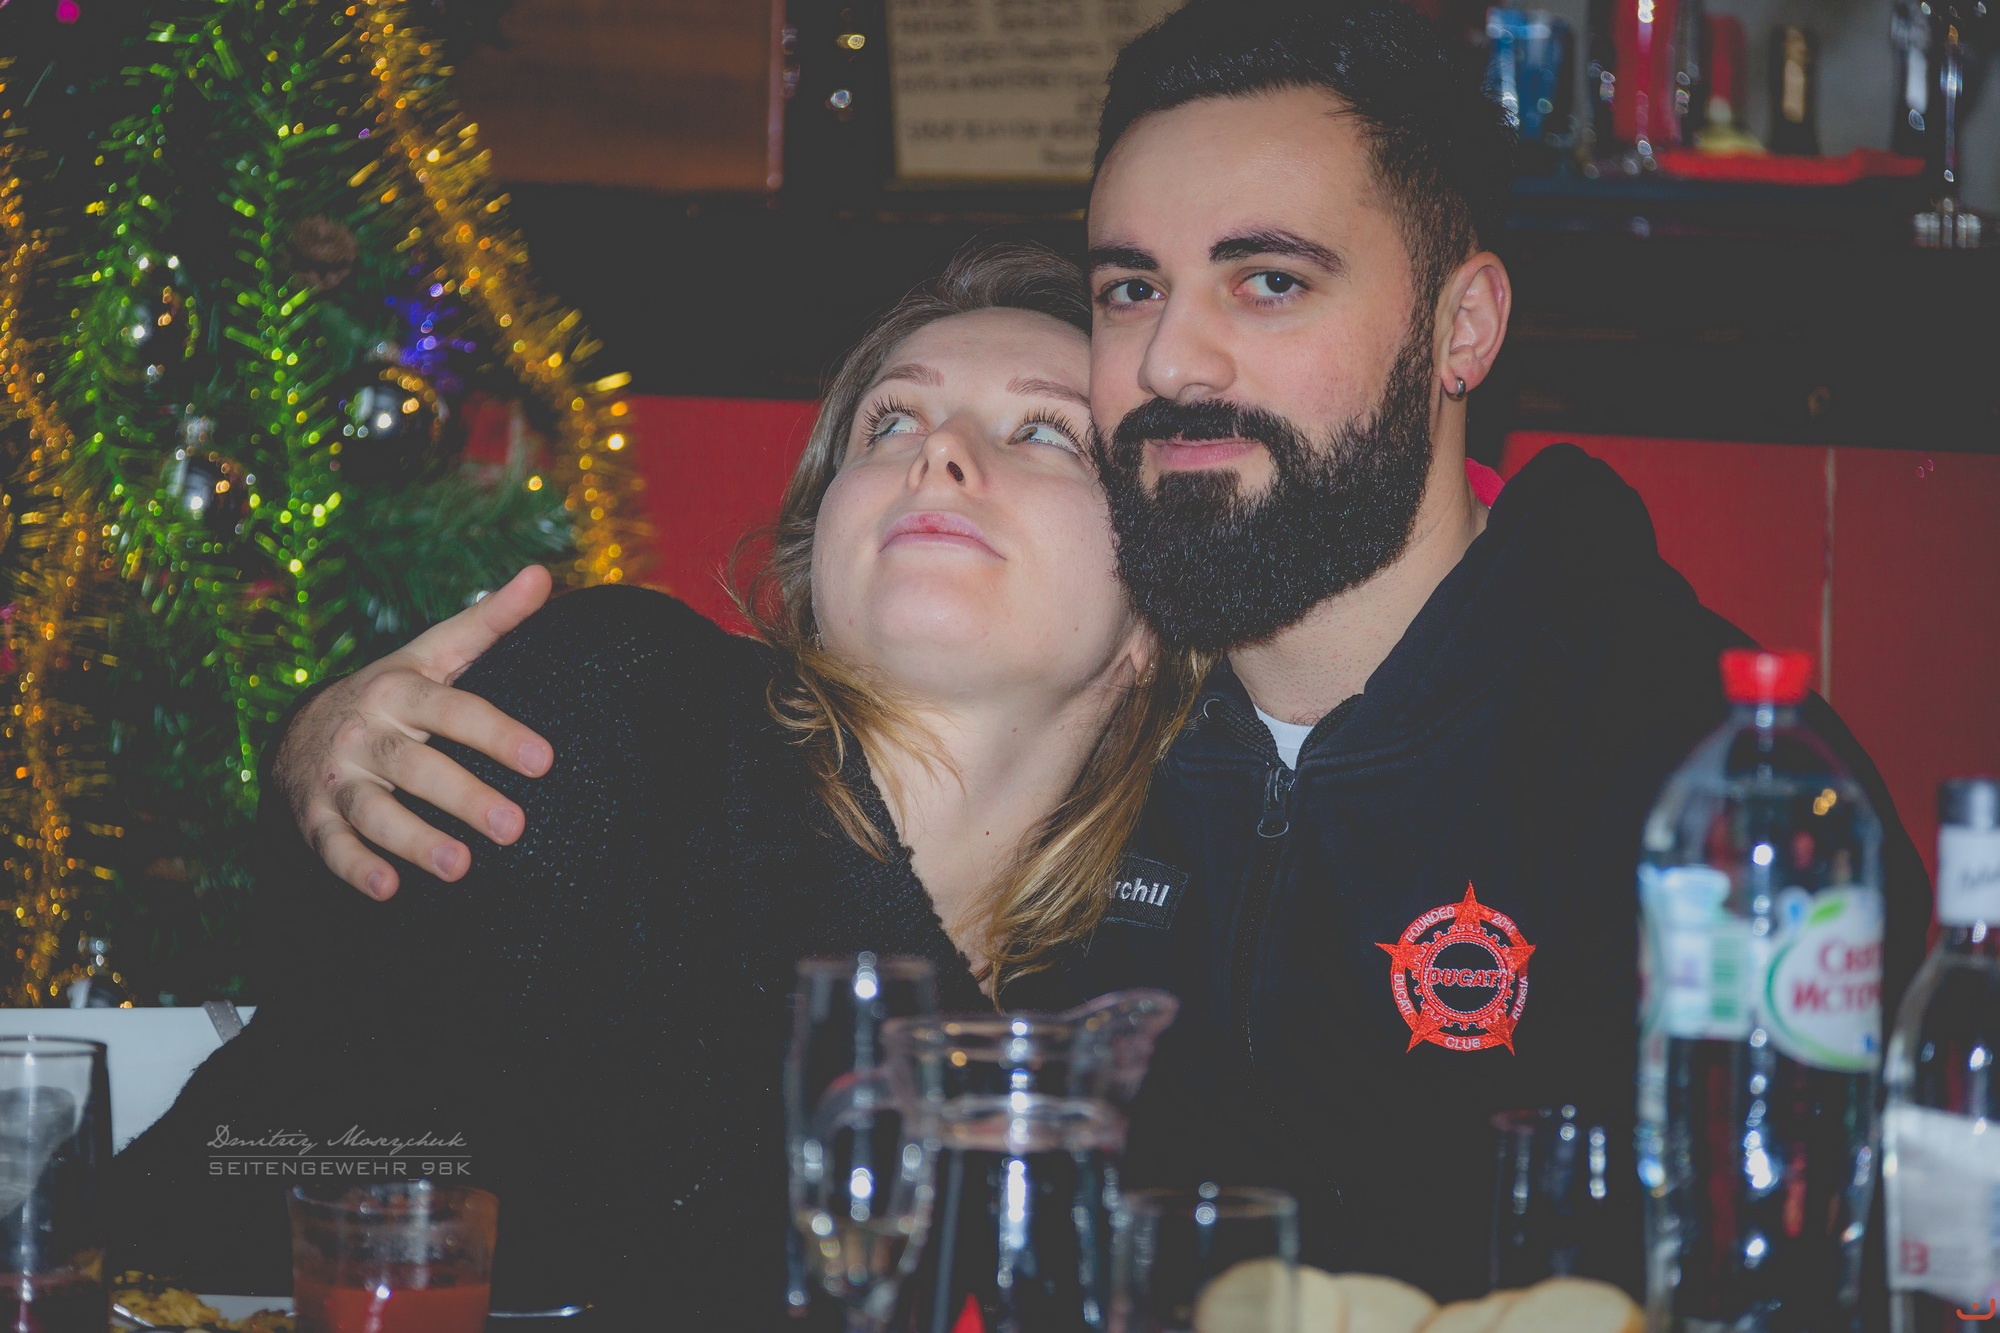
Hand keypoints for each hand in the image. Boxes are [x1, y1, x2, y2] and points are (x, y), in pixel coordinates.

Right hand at [274, 565, 555, 899]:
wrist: (301, 729)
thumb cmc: (392, 692)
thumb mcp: (434, 652)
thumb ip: (490, 621)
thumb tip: (544, 574)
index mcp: (399, 690)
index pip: (455, 710)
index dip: (497, 735)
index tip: (544, 761)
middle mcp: (365, 733)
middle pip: (416, 766)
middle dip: (465, 798)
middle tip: (516, 828)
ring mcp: (337, 778)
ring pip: (374, 812)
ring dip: (415, 842)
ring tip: (461, 868)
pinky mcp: (315, 819)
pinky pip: (333, 847)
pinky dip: (356, 869)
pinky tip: (388, 890)